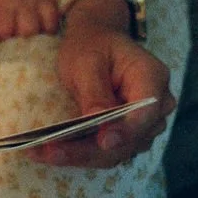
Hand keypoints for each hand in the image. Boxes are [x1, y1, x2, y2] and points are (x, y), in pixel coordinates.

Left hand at [29, 0, 175, 168]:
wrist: (95, 41)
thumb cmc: (91, 45)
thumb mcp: (86, 62)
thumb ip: (94, 93)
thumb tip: (100, 128)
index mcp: (152, 78)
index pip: (145, 113)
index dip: (125, 131)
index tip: (102, 141)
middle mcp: (157, 106)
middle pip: (129, 139)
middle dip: (89, 150)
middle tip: (51, 152)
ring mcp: (144, 125)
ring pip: (117, 152)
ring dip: (80, 156)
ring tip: (40, 154)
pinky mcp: (127, 136)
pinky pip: (107, 152)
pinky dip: (80, 153)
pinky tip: (49, 152)